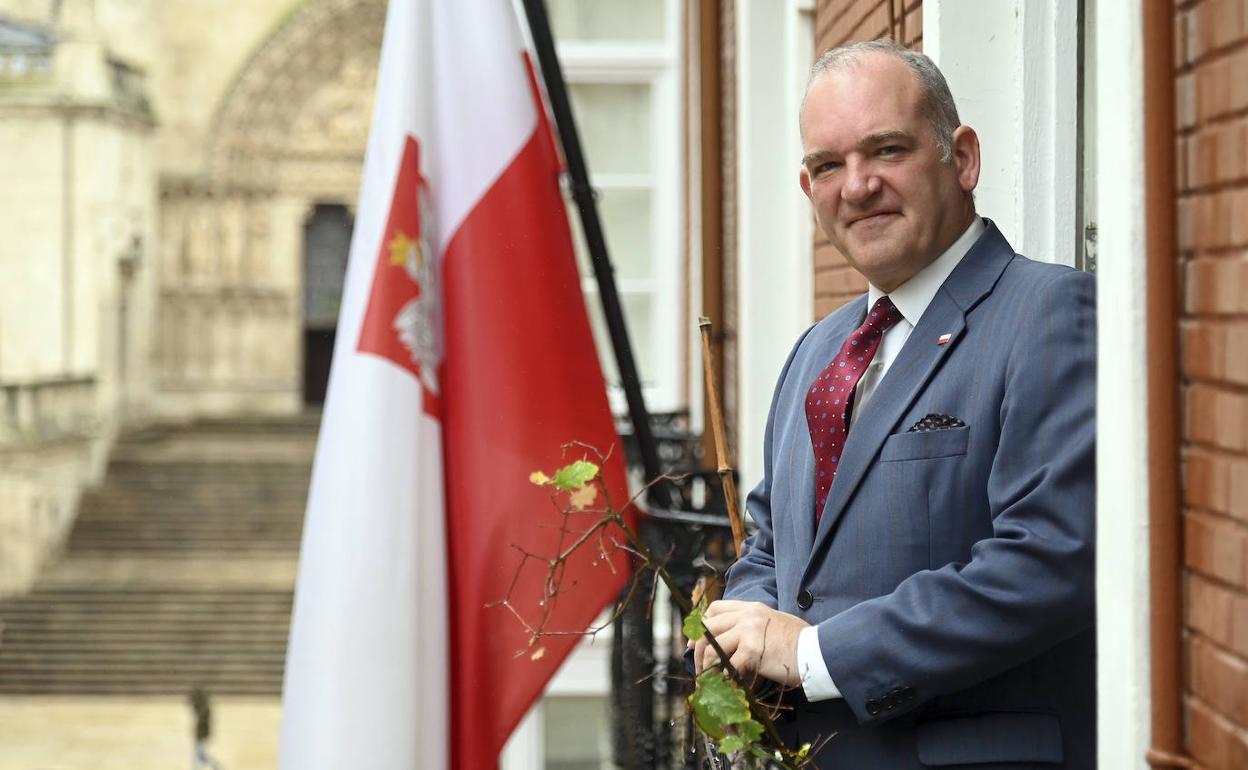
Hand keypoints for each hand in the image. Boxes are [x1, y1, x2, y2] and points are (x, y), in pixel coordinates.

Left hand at [689, 600, 808, 687]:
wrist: (818, 651)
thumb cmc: (800, 642)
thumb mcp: (774, 623)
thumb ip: (753, 627)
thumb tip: (733, 644)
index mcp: (752, 608)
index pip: (716, 609)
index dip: (702, 625)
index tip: (696, 642)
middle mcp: (747, 616)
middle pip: (709, 628)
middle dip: (699, 649)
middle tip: (699, 667)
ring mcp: (749, 631)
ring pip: (713, 646)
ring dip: (707, 665)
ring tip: (710, 680)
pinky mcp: (752, 650)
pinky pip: (728, 665)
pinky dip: (724, 677)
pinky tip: (727, 685)